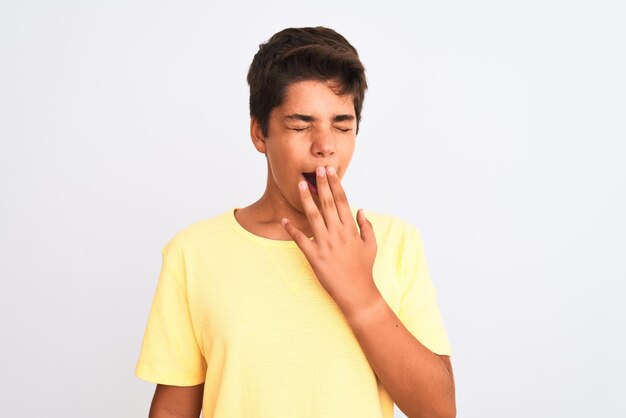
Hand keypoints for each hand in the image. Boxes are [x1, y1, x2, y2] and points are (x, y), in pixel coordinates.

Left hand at [282, 166, 379, 317]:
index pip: (342, 201)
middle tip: (317, 169)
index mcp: (350, 229)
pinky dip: (291, 230)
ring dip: (306, 199)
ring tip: (300, 184)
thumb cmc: (363, 268)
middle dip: (322, 185)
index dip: (335, 184)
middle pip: (328, 204)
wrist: (357, 292)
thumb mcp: (370, 245)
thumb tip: (360, 209)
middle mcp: (338, 233)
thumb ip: (366, 226)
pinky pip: (300, 241)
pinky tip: (284, 220)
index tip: (330, 171)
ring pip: (313, 217)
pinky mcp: (314, 257)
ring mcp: (325, 244)